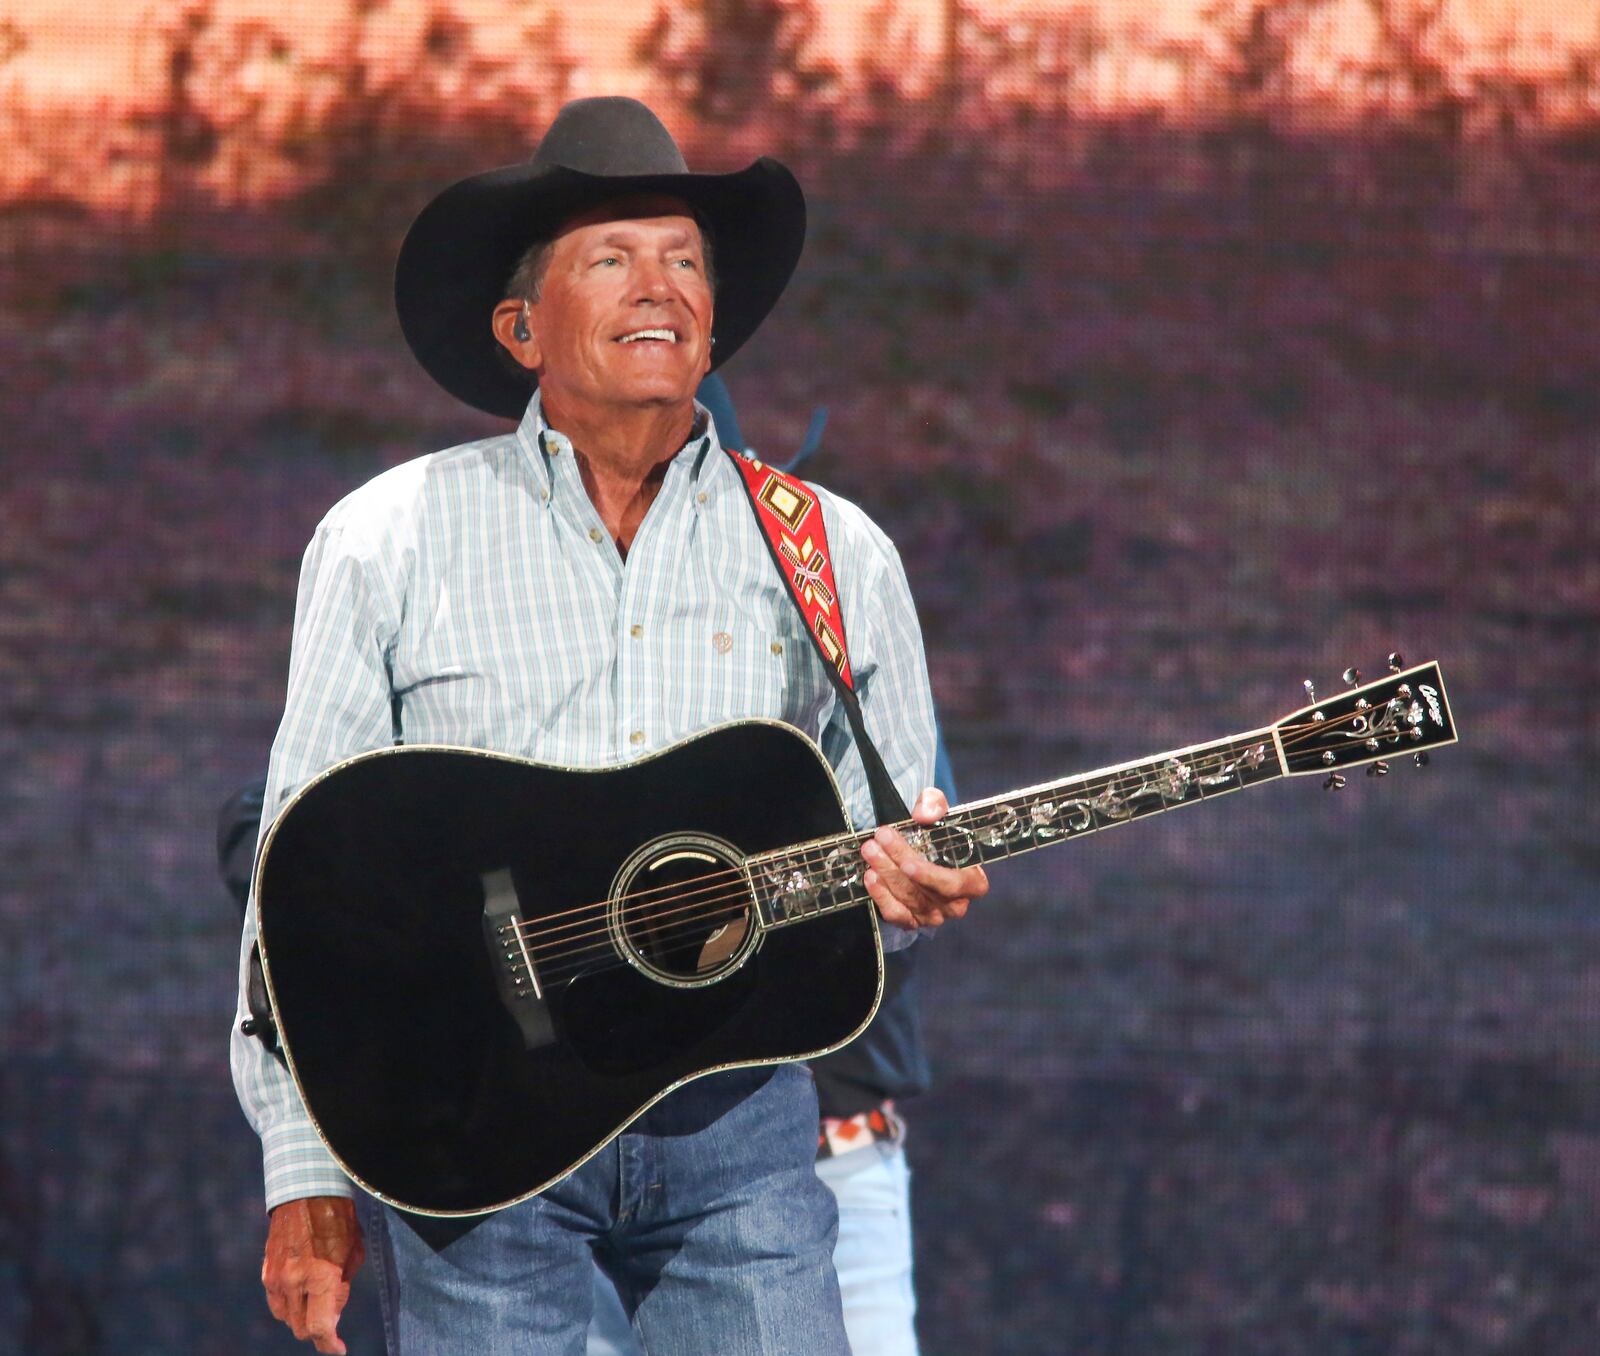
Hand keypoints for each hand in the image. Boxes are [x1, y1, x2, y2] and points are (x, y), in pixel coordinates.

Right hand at [263, 1195, 364, 1353]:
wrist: (306, 1193)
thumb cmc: (339, 1221)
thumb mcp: (353, 1254)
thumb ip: (342, 1288)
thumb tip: (332, 1314)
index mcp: (321, 1277)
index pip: (320, 1328)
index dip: (330, 1344)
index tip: (339, 1349)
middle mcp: (295, 1282)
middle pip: (301, 1329)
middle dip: (317, 1332)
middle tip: (331, 1326)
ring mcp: (276, 1278)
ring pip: (286, 1318)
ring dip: (301, 1318)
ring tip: (316, 1304)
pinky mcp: (266, 1272)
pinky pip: (276, 1302)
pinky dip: (288, 1304)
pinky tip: (301, 1293)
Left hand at [861, 786, 987, 930]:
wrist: (923, 848)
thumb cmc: (937, 833)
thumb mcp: (938, 810)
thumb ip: (935, 805)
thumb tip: (924, 815)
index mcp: (973, 881)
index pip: (954, 884)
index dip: (931, 877)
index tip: (908, 863)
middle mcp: (955, 904)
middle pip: (925, 891)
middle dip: (897, 865)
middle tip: (877, 842)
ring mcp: (934, 916)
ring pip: (908, 900)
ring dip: (886, 874)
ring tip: (870, 851)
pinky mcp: (912, 922)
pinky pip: (896, 914)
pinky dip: (881, 896)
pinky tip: (870, 876)